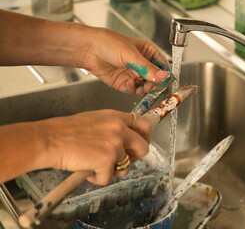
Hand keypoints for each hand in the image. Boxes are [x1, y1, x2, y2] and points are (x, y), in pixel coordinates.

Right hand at [0, 110, 151, 184]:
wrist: (49, 140)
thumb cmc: (65, 132)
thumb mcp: (94, 120)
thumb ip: (113, 128)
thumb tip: (124, 141)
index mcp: (115, 117)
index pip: (144, 124)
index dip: (144, 137)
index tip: (138, 145)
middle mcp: (119, 128)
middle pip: (143, 147)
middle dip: (133, 158)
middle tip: (119, 162)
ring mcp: (115, 144)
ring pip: (126, 166)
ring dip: (111, 170)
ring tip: (94, 165)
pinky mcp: (107, 160)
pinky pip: (108, 177)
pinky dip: (97, 178)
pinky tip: (86, 170)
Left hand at [81, 28, 170, 97]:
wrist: (88, 49)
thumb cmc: (108, 43)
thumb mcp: (132, 55)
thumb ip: (148, 69)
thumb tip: (164, 77)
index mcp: (148, 52)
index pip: (163, 66)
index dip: (166, 76)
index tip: (166, 84)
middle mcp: (142, 64)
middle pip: (156, 79)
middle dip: (155, 85)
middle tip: (152, 89)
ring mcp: (133, 74)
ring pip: (146, 87)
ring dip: (145, 90)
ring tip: (142, 89)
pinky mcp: (124, 83)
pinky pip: (133, 90)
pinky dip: (133, 89)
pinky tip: (129, 83)